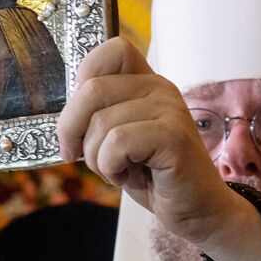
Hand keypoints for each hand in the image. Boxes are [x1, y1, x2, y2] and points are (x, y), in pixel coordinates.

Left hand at [57, 37, 245, 249]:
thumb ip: (98, 117)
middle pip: (92, 90)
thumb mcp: (119, 141)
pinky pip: (118, 143)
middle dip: (70, 130)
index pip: (114, 49)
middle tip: (78, 156)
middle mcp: (160, 88)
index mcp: (147, 83)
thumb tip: (63, 116)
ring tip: (119, 172)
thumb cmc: (155, 177)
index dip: (85, 75)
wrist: (198, 210)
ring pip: (101, 123)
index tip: (80, 115)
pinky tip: (131, 178)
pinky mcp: (173, 137)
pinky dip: (112, 168)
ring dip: (97, 159)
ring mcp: (169, 110)